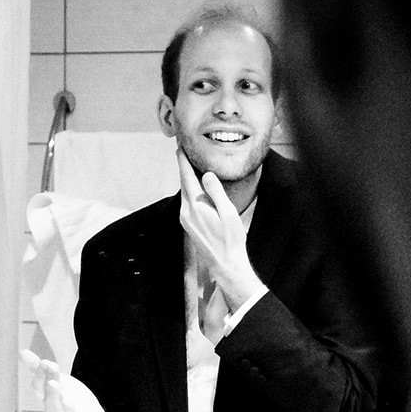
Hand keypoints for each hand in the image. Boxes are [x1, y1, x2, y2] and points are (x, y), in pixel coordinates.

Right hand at [19, 349, 108, 411]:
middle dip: (46, 379)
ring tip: (53, 382)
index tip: (44, 361)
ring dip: (54, 394)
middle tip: (49, 365)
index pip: (38, 386)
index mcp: (46, 397)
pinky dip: (69, 410)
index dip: (40, 374)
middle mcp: (52, 407)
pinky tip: (68, 402)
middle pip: (46, 394)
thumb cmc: (70, 397)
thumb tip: (22, 352)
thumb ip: (39, 368)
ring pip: (56, 406)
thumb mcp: (56, 379)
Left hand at [176, 149, 261, 308]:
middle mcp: (186, 212)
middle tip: (183, 151)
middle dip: (183, 167)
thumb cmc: (231, 239)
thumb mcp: (228, 213)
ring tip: (189, 165)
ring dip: (186, 178)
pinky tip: (195, 187)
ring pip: (184, 192)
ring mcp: (185, 219)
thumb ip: (216, 191)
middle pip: (183, 183)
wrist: (225, 263)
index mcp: (196, 206)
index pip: (187, 176)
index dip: (183, 161)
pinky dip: (189, 190)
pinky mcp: (188, 225)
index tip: (180, 147)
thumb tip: (207, 174)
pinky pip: (187, 201)